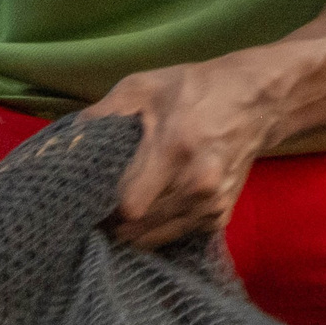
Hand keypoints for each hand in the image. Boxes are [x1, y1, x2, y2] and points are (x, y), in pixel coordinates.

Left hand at [83, 58, 278, 248]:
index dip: (102, 208)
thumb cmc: (196, 89)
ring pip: (154, 238)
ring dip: (133, 231)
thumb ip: (104, 113)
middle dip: (112, 223)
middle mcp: (197, 184)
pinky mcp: (219, 217)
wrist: (258, 101)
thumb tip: (68, 141)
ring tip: (118, 213)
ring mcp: (211, 204)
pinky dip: (158, 229)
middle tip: (95, 210)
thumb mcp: (146, 86)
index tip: (86, 201)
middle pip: (137, 229)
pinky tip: (150, 211)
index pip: (128, 206)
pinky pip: (175, 236)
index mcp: (175, 148)